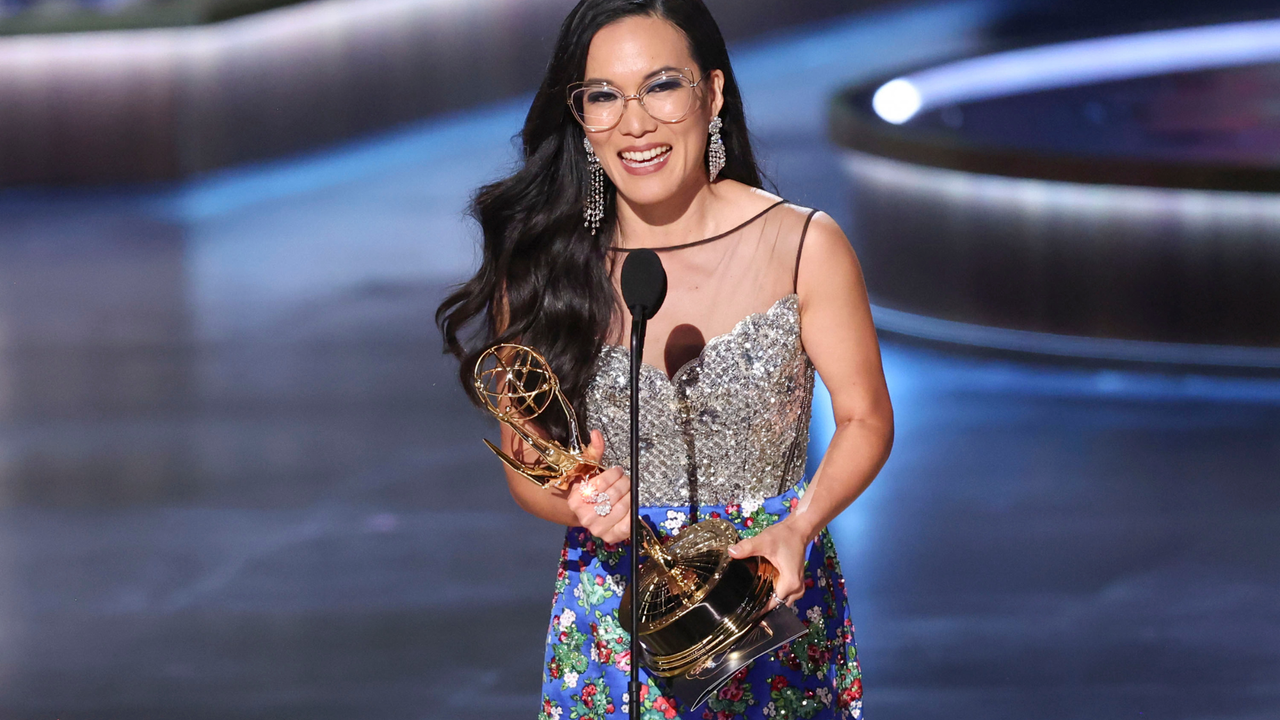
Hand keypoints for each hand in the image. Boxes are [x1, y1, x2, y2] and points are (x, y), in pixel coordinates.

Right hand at [565, 430, 631, 544]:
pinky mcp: (611, 536)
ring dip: (630, 494)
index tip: (619, 470)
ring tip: (629, 489)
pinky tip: (631, 504)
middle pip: (614, 494)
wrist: (588, 513)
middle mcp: (585, 516)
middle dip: (624, 483)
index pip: (601, 483)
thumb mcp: (588, 470)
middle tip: (626, 479)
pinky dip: (633, 512)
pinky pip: (628, 523)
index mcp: (576, 500)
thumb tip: (597, 433)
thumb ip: (594, 452)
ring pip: (623, 506)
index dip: (614, 474)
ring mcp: (598, 529)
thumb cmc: (590, 489)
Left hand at [727, 517, 810, 609]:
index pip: (772, 604)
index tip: (744, 607)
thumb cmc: (783, 536)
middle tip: (746, 599)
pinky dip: (775, 592)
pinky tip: (763, 585)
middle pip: (777, 604)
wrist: (798, 530)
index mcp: (790, 583)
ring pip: (781, 600)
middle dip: (763, 603)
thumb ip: (747, 547)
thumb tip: (731, 552)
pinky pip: (785, 594)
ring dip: (769, 597)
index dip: (758, 607)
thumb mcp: (764, 541)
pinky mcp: (796, 582)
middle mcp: (797, 589)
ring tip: (753, 592)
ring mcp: (798, 586)